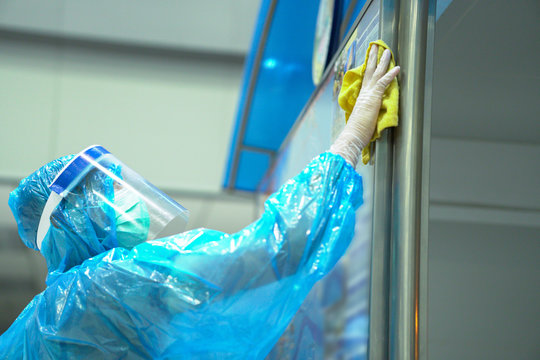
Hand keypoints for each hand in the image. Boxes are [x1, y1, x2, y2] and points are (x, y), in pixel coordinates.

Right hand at [330, 44, 399, 165]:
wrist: (353, 135)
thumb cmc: (357, 131)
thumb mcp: (363, 117)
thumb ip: (367, 111)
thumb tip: (369, 112)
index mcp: (361, 97)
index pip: (365, 78)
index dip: (368, 67)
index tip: (370, 58)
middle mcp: (364, 93)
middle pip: (369, 71)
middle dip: (372, 58)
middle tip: (375, 46)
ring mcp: (368, 94)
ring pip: (376, 73)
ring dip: (382, 61)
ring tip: (387, 51)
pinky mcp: (373, 98)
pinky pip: (383, 83)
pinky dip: (391, 75)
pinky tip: (397, 68)